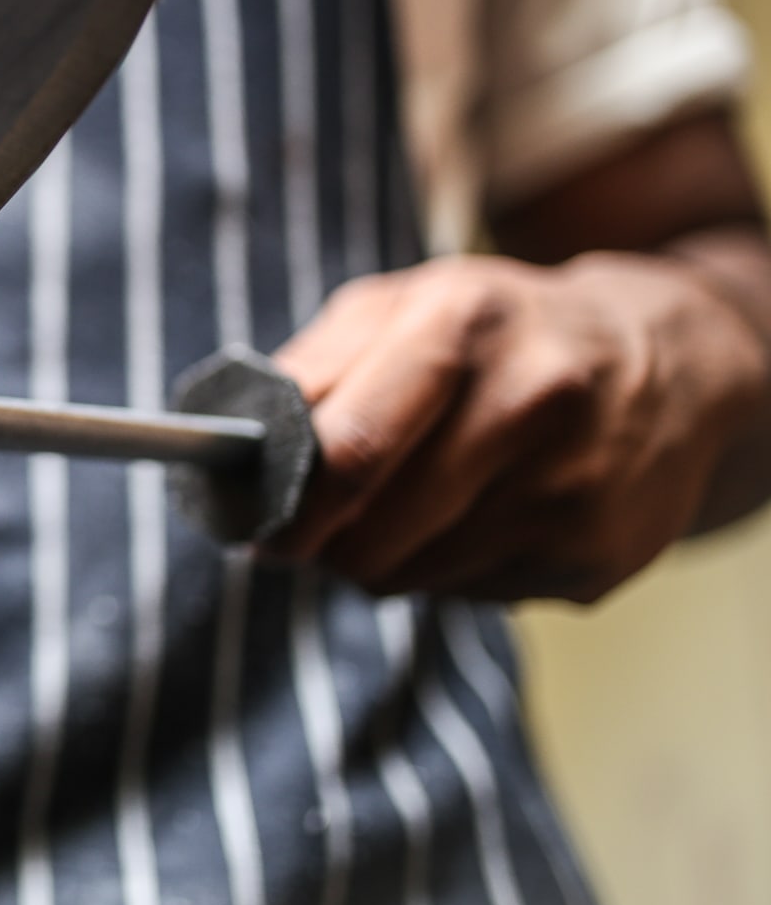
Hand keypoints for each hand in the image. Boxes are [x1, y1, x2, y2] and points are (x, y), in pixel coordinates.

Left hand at [264, 252, 768, 601]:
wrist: (673, 358)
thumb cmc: (501, 331)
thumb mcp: (403, 308)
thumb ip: (311, 368)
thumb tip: (232, 440)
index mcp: (463, 328)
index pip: (347, 452)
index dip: (286, 508)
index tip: (258, 528)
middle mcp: (532, 403)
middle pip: (375, 533)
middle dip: (325, 545)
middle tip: (316, 529)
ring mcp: (575, 488)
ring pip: (416, 575)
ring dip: (383, 559)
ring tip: (404, 509)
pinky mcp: (601, 556)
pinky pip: (474, 596)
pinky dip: (448, 571)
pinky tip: (477, 518)